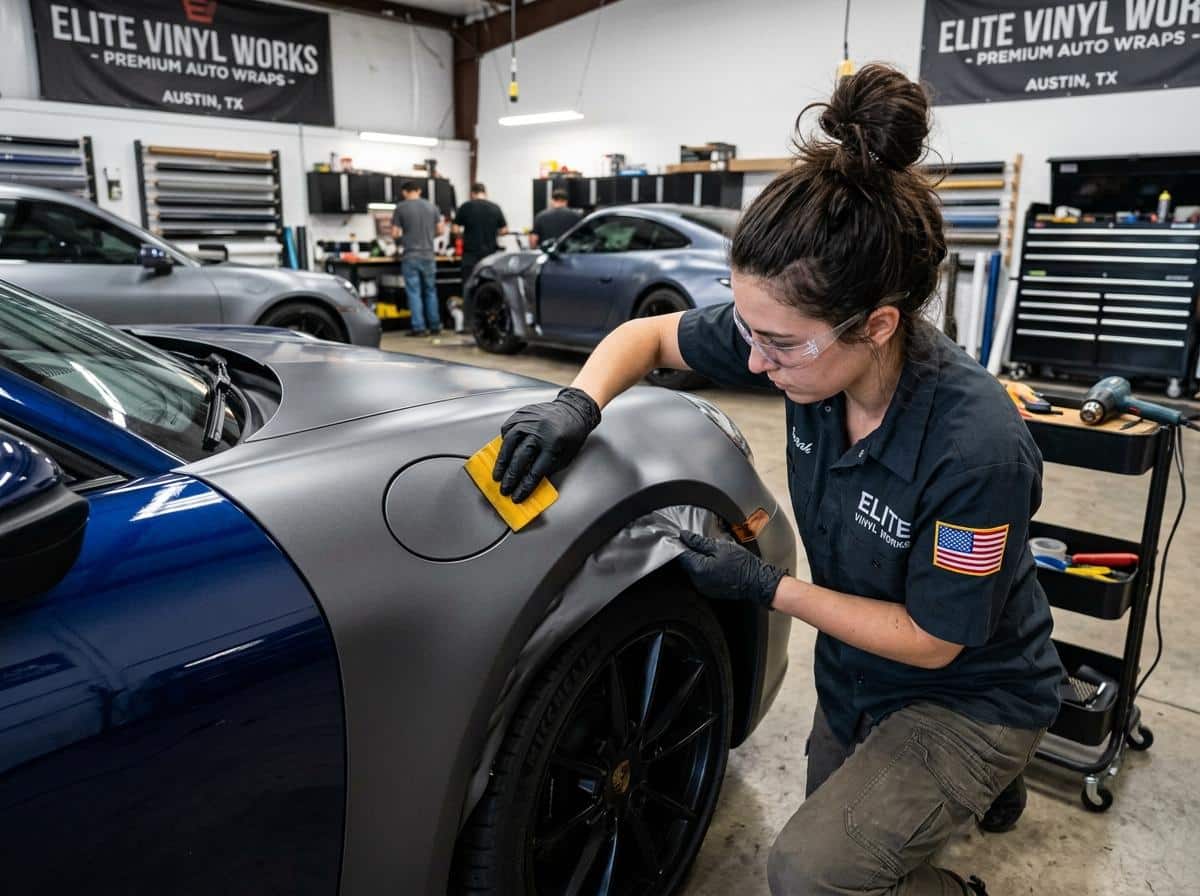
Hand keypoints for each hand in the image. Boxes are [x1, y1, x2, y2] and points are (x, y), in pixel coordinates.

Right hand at [493, 387, 600, 501]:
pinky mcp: (523, 413)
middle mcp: (539, 431)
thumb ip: (549, 468)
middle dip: (510, 477)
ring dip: (501, 462)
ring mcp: (529, 420)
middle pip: (519, 458)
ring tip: (497, 474)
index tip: (517, 496)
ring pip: (509, 442)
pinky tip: (503, 452)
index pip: (535, 471)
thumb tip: (529, 481)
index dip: (525, 486)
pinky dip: (504, 441)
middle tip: (504, 489)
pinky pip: (508, 428)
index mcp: (553, 444)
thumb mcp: (567, 455)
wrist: (574, 409)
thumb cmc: (572, 434)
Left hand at [676, 531, 786, 608]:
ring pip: (693, 570)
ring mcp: (704, 588)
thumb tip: (685, 536)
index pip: (681, 555)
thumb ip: (699, 542)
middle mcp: (698, 581)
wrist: (758, 581)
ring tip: (711, 552)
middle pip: (686, 563)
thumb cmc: (743, 564)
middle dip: (690, 551)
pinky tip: (715, 562)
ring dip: (697, 560)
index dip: (681, 543)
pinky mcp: (710, 590)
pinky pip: (701, 577)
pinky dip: (704, 568)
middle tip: (699, 541)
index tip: (683, 535)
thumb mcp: (720, 547)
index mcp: (699, 569)